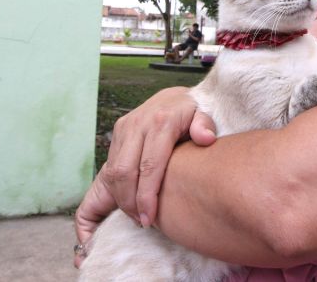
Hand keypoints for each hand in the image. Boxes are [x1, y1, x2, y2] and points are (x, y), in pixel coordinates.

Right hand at [73, 86, 216, 266]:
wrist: (179, 96)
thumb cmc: (196, 111)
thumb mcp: (206, 114)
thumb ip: (206, 126)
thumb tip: (205, 138)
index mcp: (161, 121)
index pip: (149, 166)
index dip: (146, 196)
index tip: (150, 219)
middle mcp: (138, 123)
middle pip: (125, 172)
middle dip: (130, 202)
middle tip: (143, 221)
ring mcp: (125, 127)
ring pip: (113, 171)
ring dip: (121, 197)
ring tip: (138, 214)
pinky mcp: (118, 131)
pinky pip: (110, 165)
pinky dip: (118, 187)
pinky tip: (131, 199)